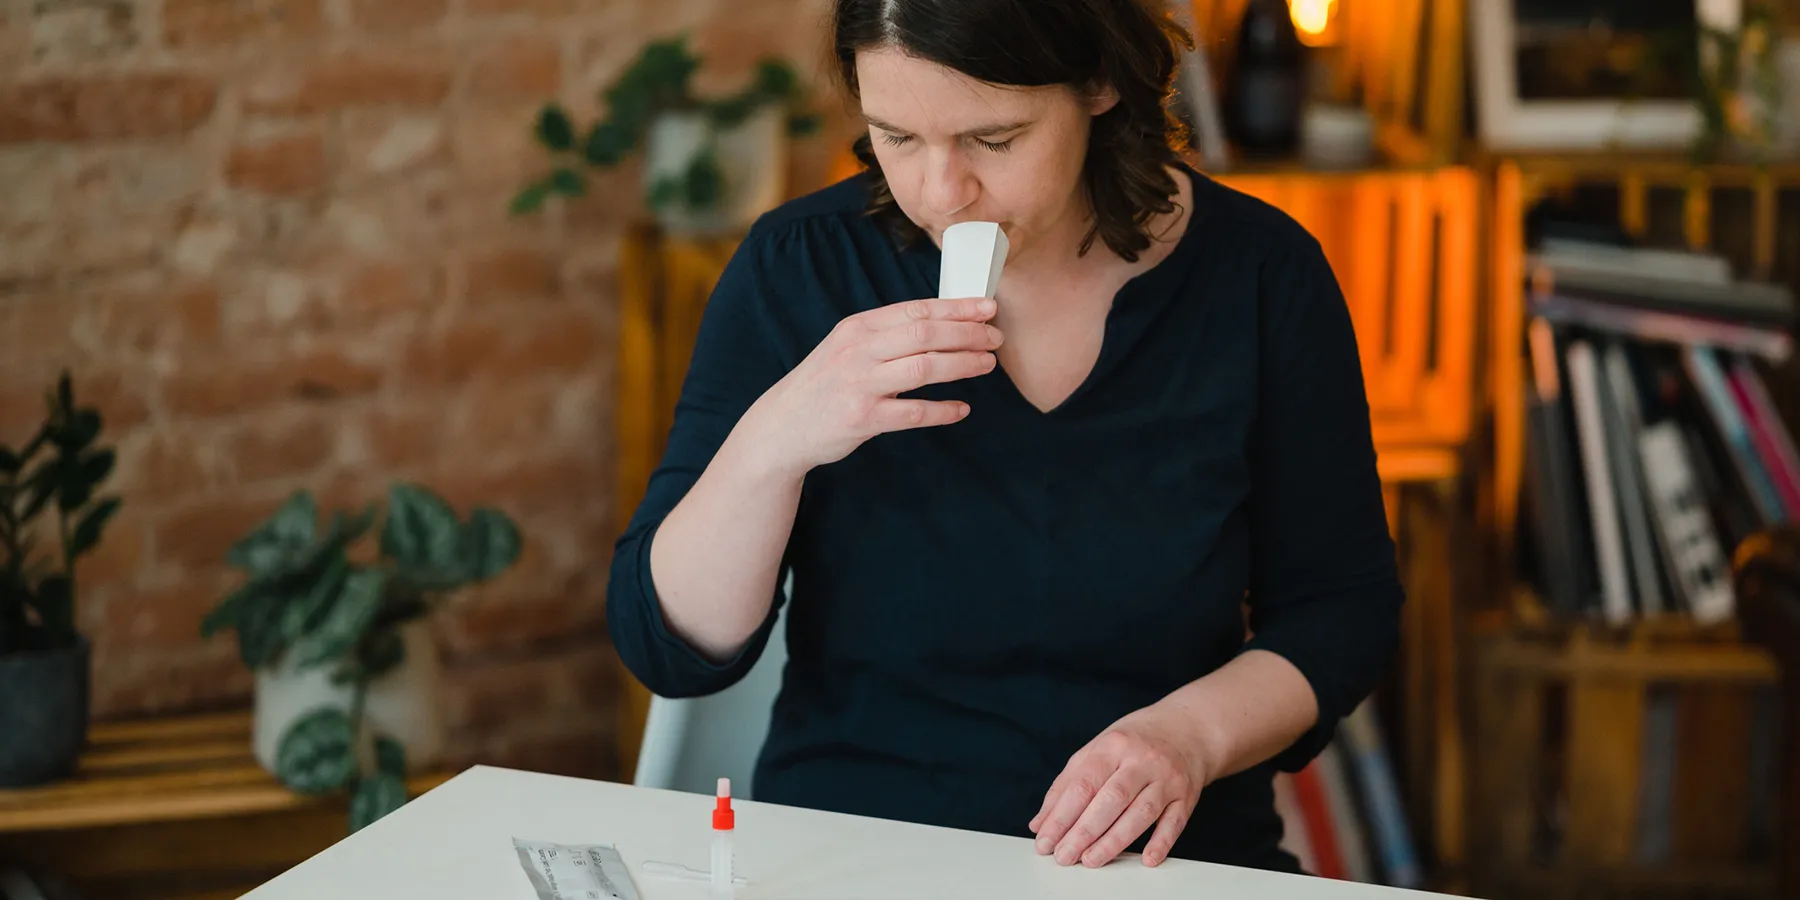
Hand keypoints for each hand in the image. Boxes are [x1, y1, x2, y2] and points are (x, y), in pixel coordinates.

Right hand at [744, 297, 1001, 473]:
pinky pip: (913, 412)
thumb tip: (941, 323)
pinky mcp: (863, 418)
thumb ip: (886, 335)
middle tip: (996, 338)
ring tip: (987, 364)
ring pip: (924, 368)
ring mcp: (860, 384)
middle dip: (967, 334)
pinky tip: (962, 409)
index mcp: (858, 327)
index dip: (956, 308)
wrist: (782, 426)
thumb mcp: (847, 347)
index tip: (987, 308)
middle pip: (925, 334)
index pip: (916, 309)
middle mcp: (858, 351)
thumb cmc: (825, 384)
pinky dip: (942, 410)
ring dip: (962, 365)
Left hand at [1028, 702, 1212, 868]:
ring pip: (1140, 813)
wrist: (1186, 728)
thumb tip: (1040, 822)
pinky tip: (1146, 859)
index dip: (1061, 816)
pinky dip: (1161, 842)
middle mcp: (1141, 760)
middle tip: (1064, 856)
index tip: (1046, 841)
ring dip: (1114, 841)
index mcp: (1113, 746)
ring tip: (1091, 859)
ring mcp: (1166, 778)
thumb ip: (1067, 784)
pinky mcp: (1186, 795)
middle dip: (1084, 832)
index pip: (1083, 785)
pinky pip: (1175, 822)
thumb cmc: (1134, 742)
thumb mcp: (1097, 749)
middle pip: (1110, 800)